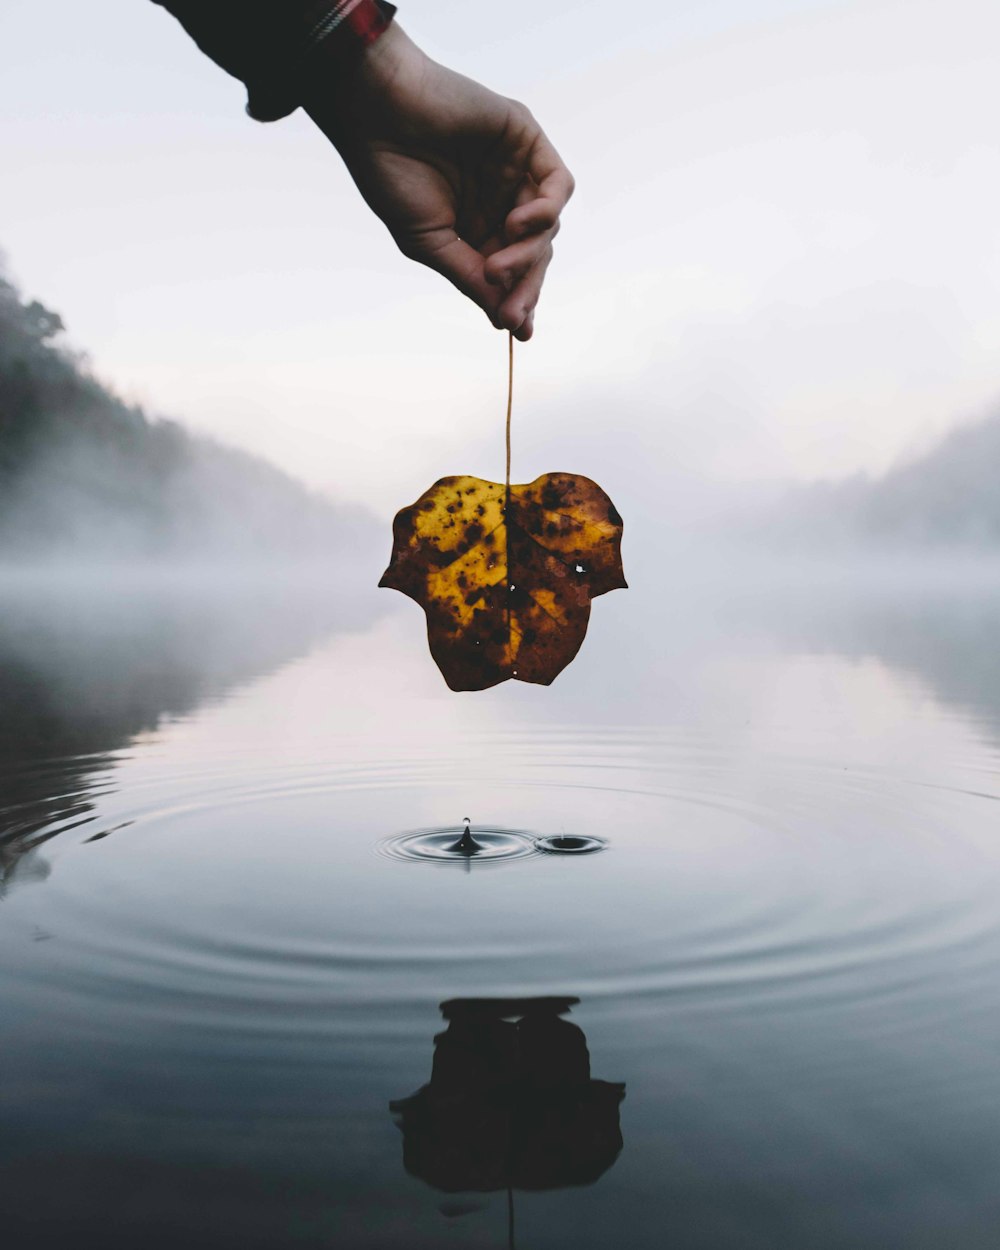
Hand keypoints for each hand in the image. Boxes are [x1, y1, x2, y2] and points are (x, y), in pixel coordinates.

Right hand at [304, 23, 573, 340]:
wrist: (376, 111)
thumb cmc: (391, 174)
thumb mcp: (431, 244)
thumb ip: (471, 278)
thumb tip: (506, 322)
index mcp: (476, 227)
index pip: (512, 272)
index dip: (519, 300)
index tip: (518, 330)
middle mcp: (500, 200)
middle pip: (536, 255)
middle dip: (526, 286)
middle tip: (512, 312)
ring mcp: (516, 171)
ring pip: (548, 228)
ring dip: (528, 255)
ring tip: (496, 265)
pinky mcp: (527, 140)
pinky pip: (557, 186)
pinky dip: (544, 212)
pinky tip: (516, 225)